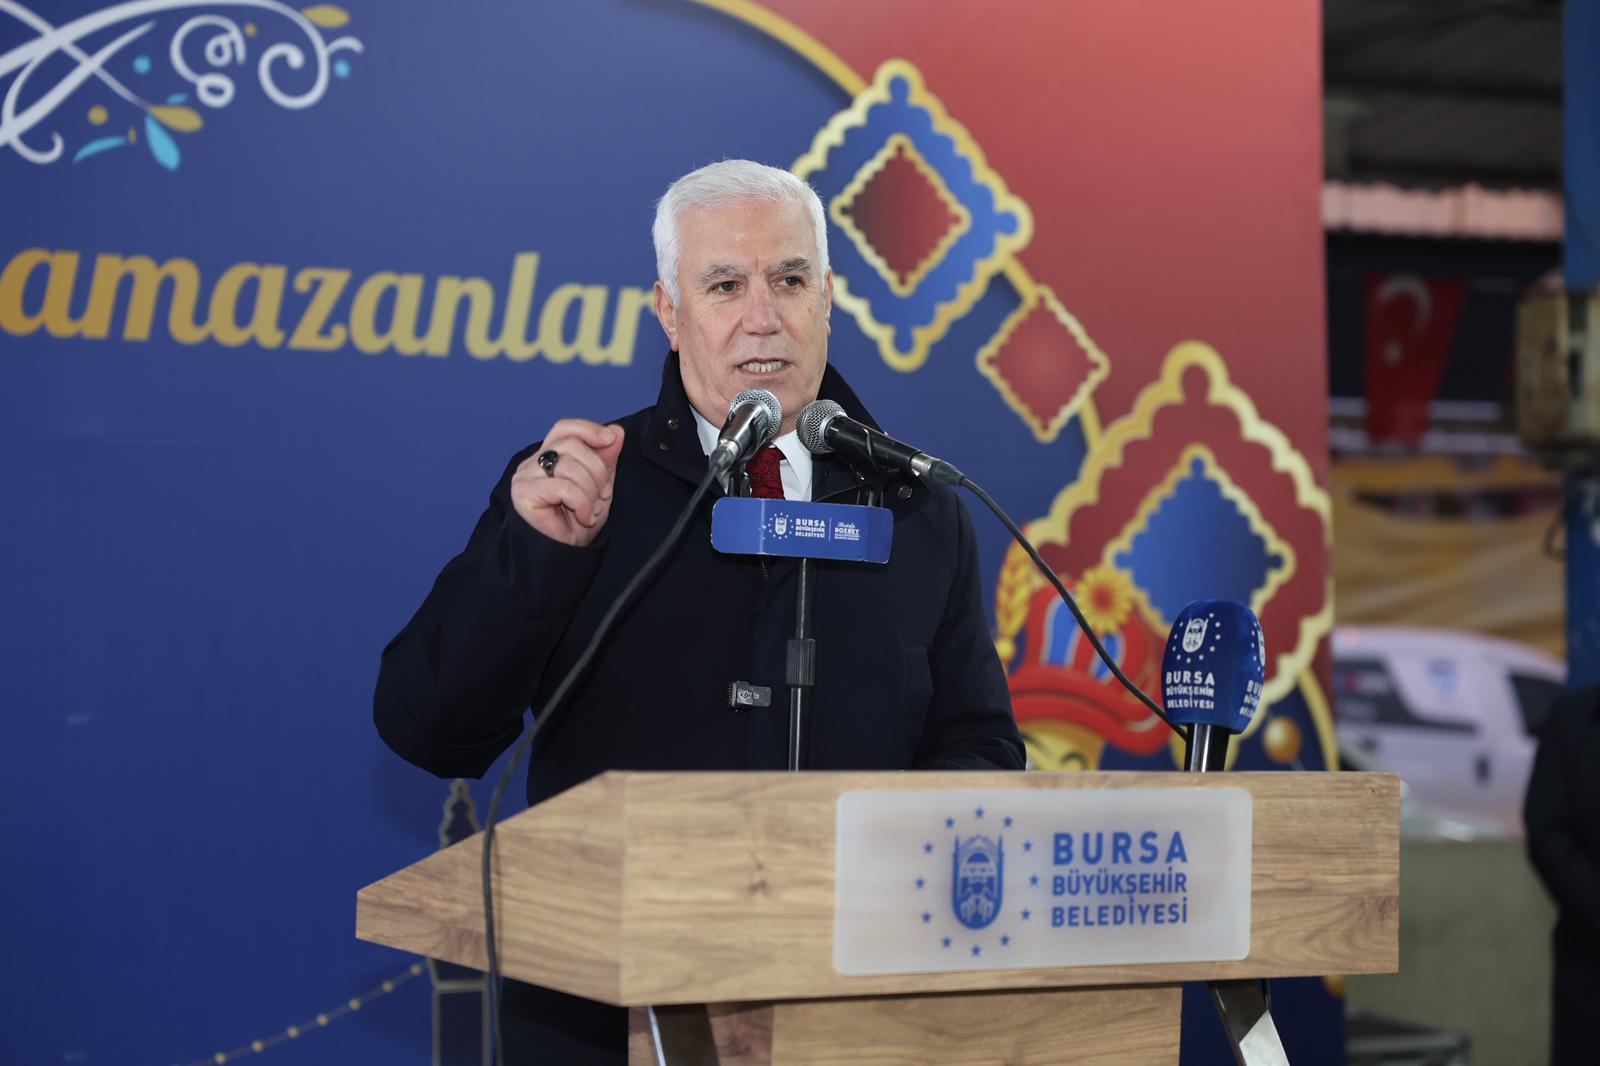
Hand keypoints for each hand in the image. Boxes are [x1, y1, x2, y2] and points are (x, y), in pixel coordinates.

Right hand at [510, 420, 624, 545]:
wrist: (564, 556)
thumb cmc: (577, 524)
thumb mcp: (600, 486)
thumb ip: (606, 459)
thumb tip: (616, 431)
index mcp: (547, 457)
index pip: (564, 428)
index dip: (588, 429)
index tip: (610, 439)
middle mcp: (532, 463)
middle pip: (571, 445)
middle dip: (597, 469)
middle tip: (602, 494)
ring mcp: (525, 478)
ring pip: (568, 465)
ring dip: (590, 490)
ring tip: (592, 509)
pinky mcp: (524, 494)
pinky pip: (564, 488)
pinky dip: (582, 503)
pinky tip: (583, 517)